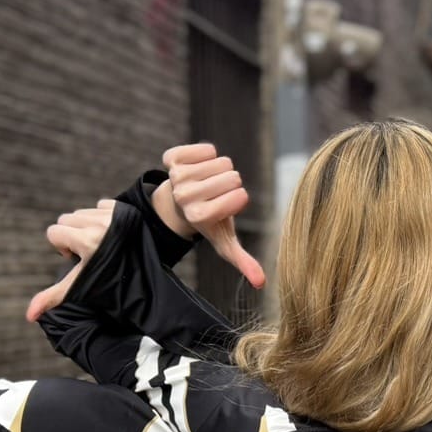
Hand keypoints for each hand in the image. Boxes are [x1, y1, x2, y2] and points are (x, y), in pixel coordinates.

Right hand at [25, 200, 115, 322]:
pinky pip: (100, 206)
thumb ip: (54, 297)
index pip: (54, 232)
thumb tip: (29, 316)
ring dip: (86, 227)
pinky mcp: (123, 208)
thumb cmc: (115, 284)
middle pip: (66, 220)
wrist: (152, 271)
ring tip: (103, 245)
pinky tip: (114, 235)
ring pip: (82, 213)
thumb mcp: (84, 287)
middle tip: (93, 254)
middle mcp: (100, 224)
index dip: (64, 248)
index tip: (82, 261)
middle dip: (73, 236)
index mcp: (88, 242)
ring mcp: (113, 214)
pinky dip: (103, 218)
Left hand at [160, 143, 264, 287]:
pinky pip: (205, 148)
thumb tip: (261, 283)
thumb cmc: (209, 222)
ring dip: (219, 170)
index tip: (226, 205)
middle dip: (231, 183)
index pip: (240, 196)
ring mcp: (176, 176)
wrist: (177, 204)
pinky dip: (206, 155)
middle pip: (232, 175)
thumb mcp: (225, 241)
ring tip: (207, 182)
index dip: (240, 198)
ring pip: (222, 160)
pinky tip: (198, 168)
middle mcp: (184, 197)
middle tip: (216, 193)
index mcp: (199, 216)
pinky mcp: (170, 158)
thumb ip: (243, 261)